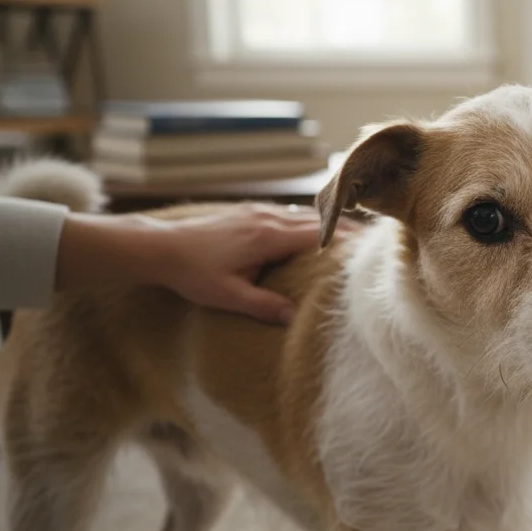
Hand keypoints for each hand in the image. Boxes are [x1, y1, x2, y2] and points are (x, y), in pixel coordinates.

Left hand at [56, 203, 358, 323]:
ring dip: (325, 226)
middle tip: (372, 242)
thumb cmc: (192, 274)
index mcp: (268, 237)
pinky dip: (304, 224)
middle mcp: (266, 218)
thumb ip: (264, 306)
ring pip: (301, 216)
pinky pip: (285, 215)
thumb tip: (295, 317)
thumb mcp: (228, 296)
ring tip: (349, 237)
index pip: (318, 234)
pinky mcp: (247, 214)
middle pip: (316, 221)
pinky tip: (311, 232)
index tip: (370, 248)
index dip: (345, 240)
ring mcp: (256, 213)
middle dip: (343, 231)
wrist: (159, 247)